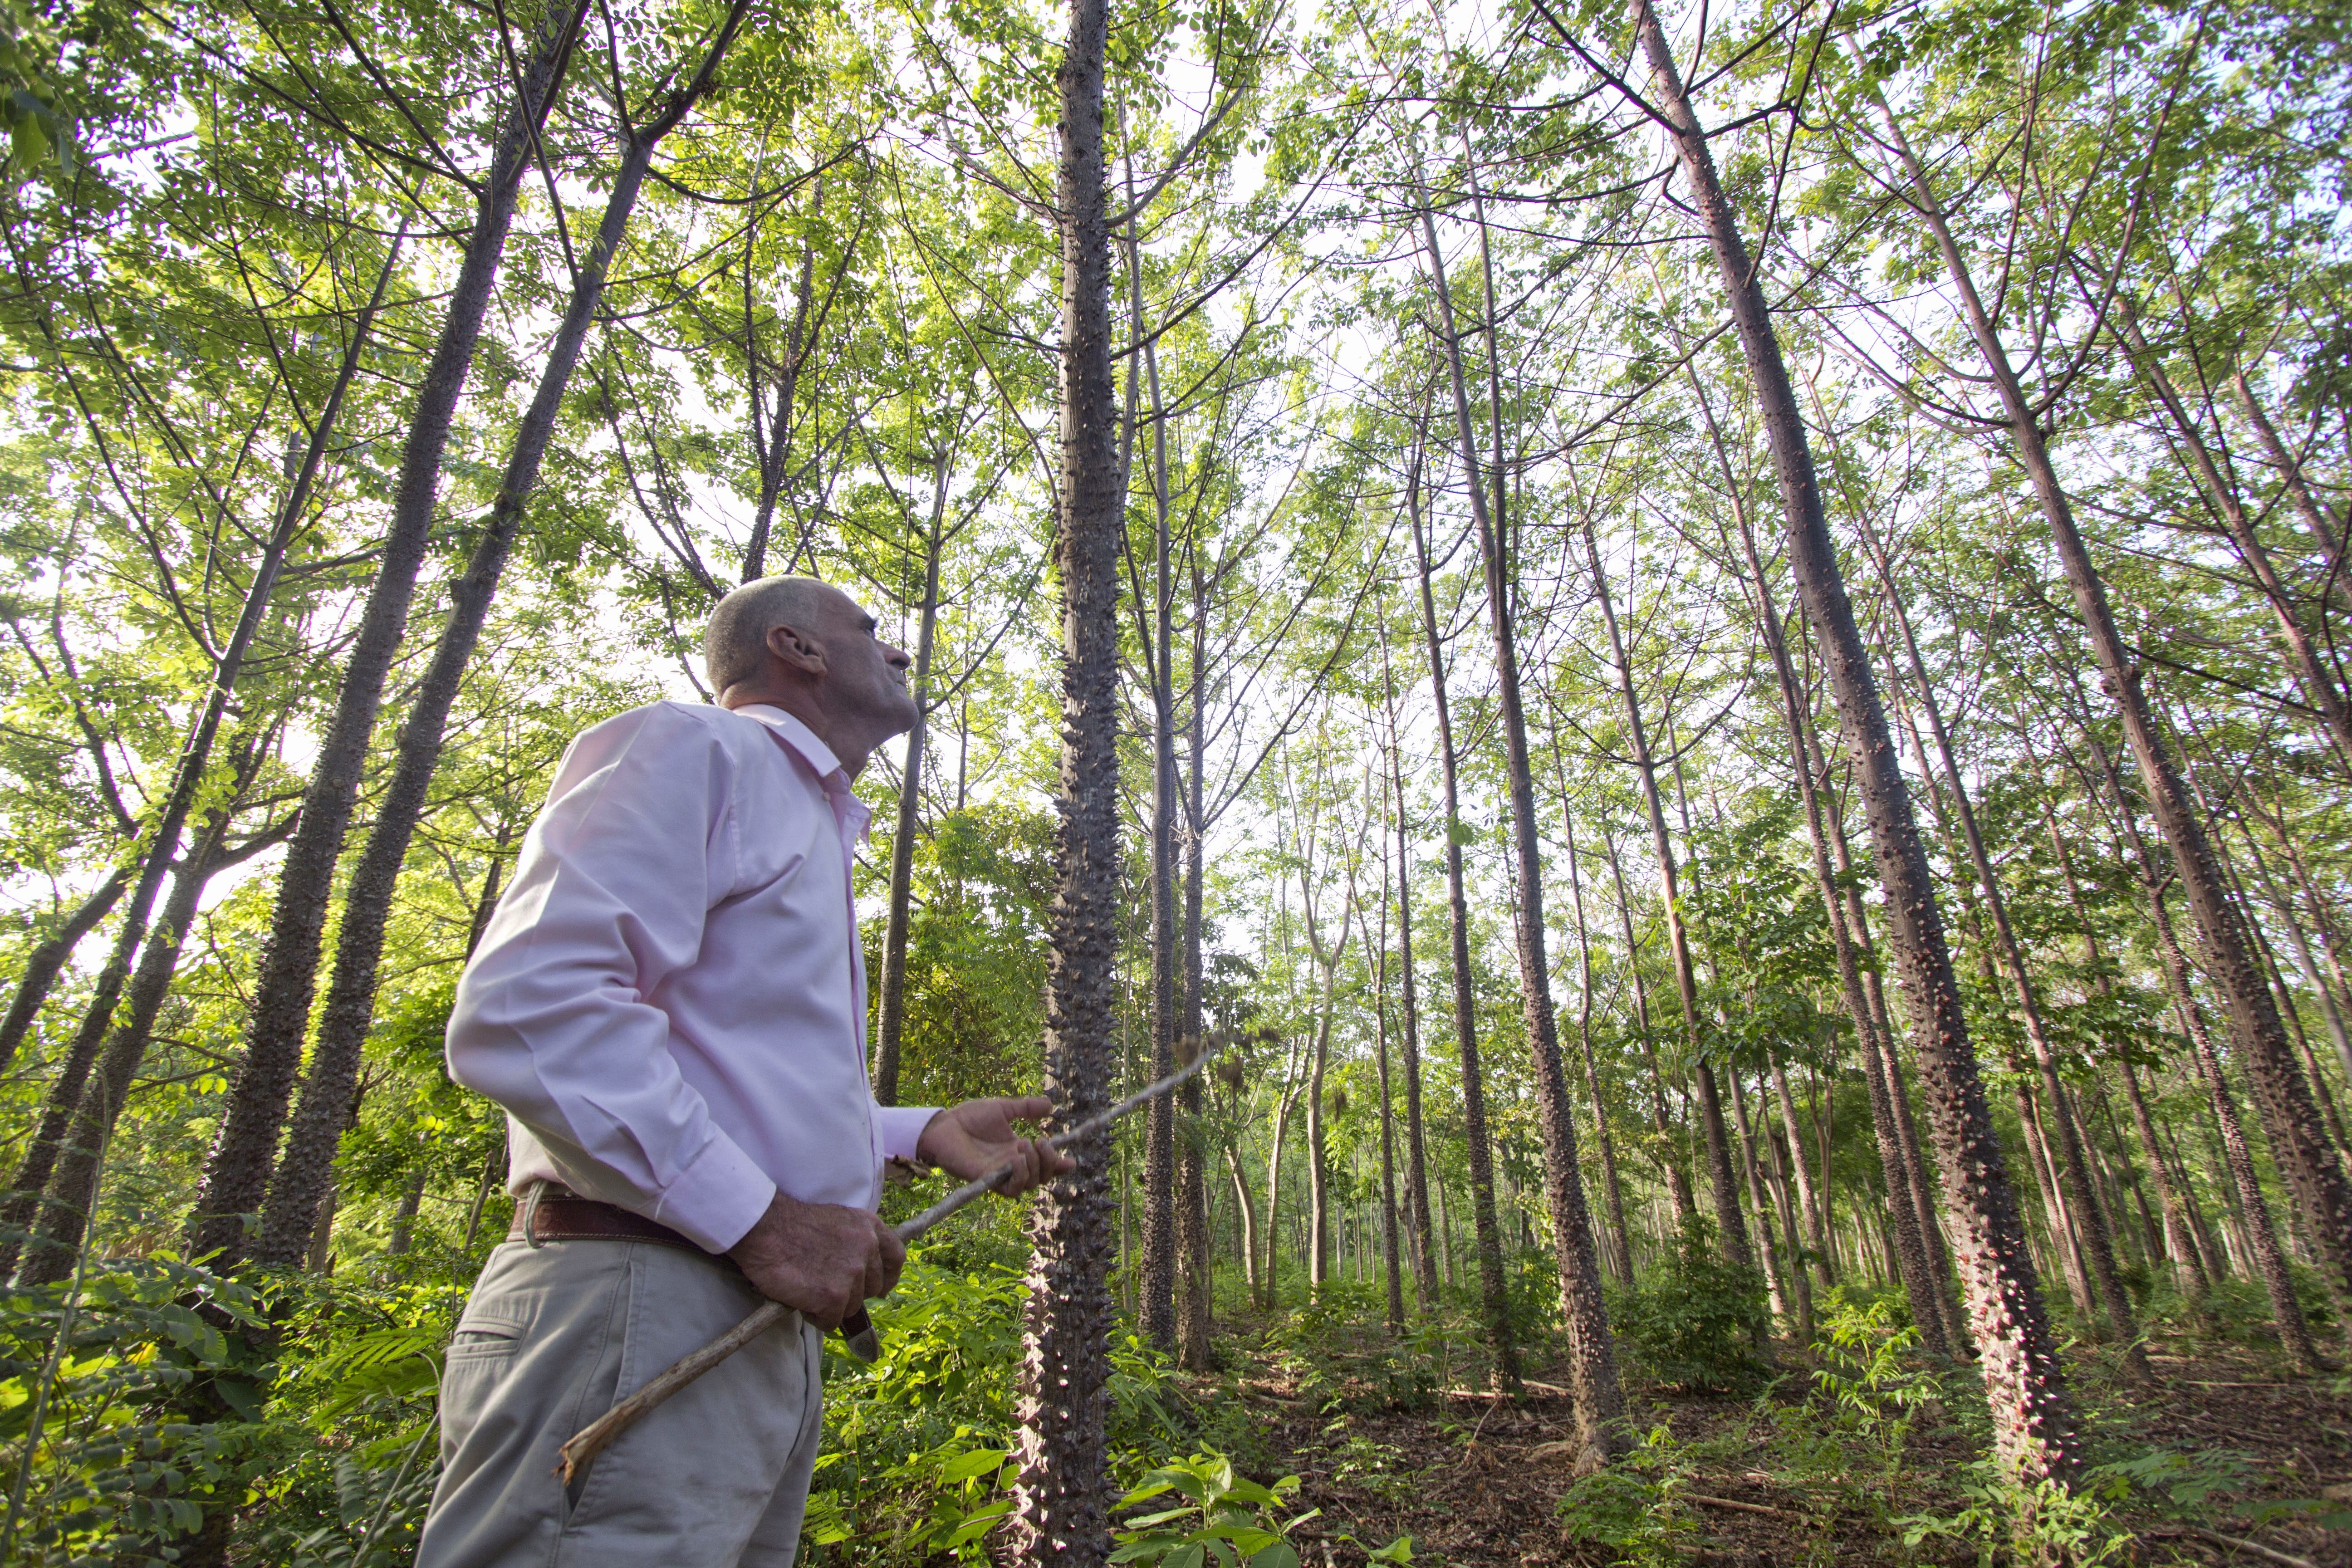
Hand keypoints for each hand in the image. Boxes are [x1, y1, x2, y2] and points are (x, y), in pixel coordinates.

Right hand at [727, 1191, 903, 1328]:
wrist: (764, 1227)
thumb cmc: (791, 1226)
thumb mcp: (836, 1221)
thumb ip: (855, 1242)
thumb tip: (863, 1273)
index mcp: (869, 1227)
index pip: (895, 1257)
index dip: (888, 1277)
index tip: (879, 1289)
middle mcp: (866, 1249)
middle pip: (872, 1288)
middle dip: (850, 1293)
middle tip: (823, 1285)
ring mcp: (852, 1274)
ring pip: (851, 1307)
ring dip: (830, 1305)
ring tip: (806, 1287)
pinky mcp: (833, 1296)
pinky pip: (831, 1321)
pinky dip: (816, 1316)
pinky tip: (801, 1299)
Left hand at [915, 1096, 1075, 1195]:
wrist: (944, 1124)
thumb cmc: (969, 1117)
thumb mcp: (1003, 1108)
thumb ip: (1027, 1108)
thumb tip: (1051, 1105)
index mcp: (1017, 1151)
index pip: (1044, 1164)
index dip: (1059, 1165)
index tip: (1071, 1160)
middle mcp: (1012, 1165)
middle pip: (1042, 1177)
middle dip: (1049, 1161)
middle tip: (1040, 1141)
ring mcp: (1000, 1174)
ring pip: (1029, 1185)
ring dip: (1034, 1166)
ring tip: (1024, 1143)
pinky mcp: (988, 1180)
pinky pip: (1011, 1189)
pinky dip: (1019, 1176)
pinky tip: (1017, 1158)